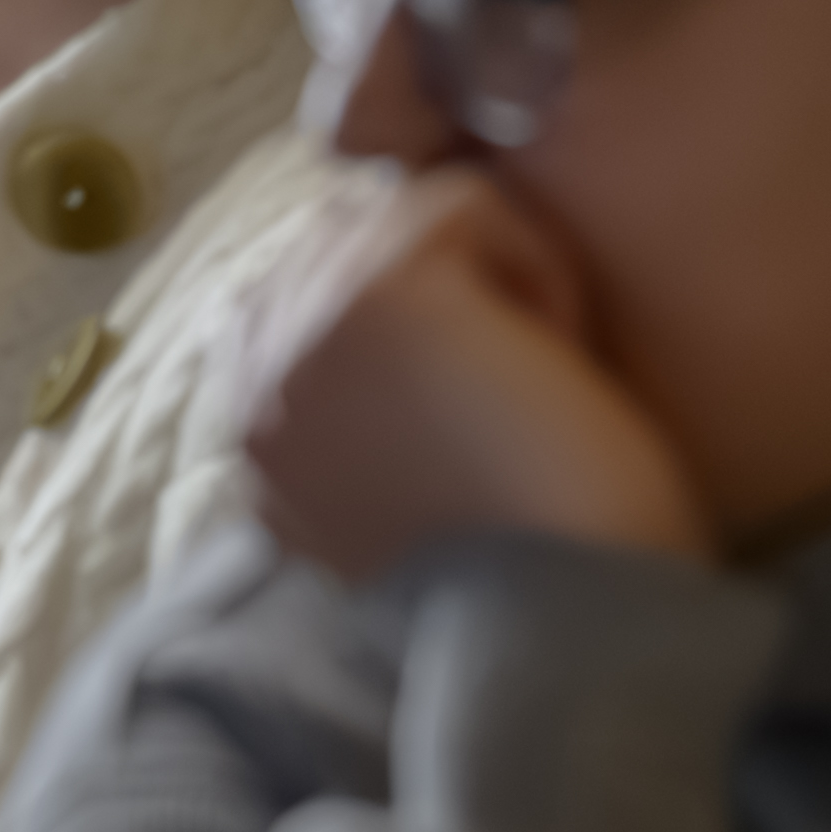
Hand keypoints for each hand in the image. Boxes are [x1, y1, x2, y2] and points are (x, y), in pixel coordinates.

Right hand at [237, 164, 708, 577]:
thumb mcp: (408, 500)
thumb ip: (353, 416)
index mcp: (253, 449)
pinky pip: (469, 202)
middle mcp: (255, 390)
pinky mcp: (381, 296)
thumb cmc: (535, 577)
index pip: (293, 296)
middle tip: (512, 390)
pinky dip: (538, 267)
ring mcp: (304, 335)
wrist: (578, 629)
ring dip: (496, 276)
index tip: (470, 398)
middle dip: (445, 286)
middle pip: (347, 240)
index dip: (398, 308)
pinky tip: (559, 357)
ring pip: (409, 215)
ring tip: (536, 375)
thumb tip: (368, 308)